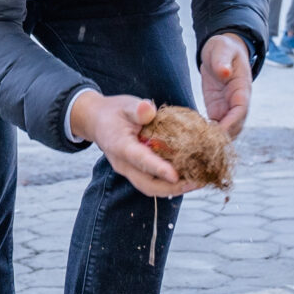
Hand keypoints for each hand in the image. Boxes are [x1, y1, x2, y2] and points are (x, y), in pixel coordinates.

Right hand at [68, 91, 186, 197]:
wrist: (97, 121)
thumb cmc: (113, 112)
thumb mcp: (125, 105)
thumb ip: (137, 108)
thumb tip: (149, 109)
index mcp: (120, 146)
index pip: (140, 160)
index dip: (158, 169)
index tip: (175, 176)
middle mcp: (124, 164)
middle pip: (148, 185)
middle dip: (173, 187)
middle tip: (196, 182)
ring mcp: (129, 170)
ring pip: (151, 187)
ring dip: (174, 188)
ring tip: (197, 182)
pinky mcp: (136, 172)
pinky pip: (153, 182)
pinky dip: (170, 183)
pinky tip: (188, 177)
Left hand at [201, 33, 252, 138]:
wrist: (220, 51)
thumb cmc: (223, 47)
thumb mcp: (222, 49)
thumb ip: (222, 60)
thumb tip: (224, 72)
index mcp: (242, 89)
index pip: (241, 111)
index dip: (231, 123)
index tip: (218, 133)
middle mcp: (237, 102)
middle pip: (235, 126)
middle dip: (222, 137)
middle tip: (203, 146)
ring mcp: (227, 107)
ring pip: (226, 130)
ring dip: (214, 139)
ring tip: (197, 147)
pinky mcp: (216, 109)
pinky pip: (214, 126)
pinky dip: (205, 134)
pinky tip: (192, 139)